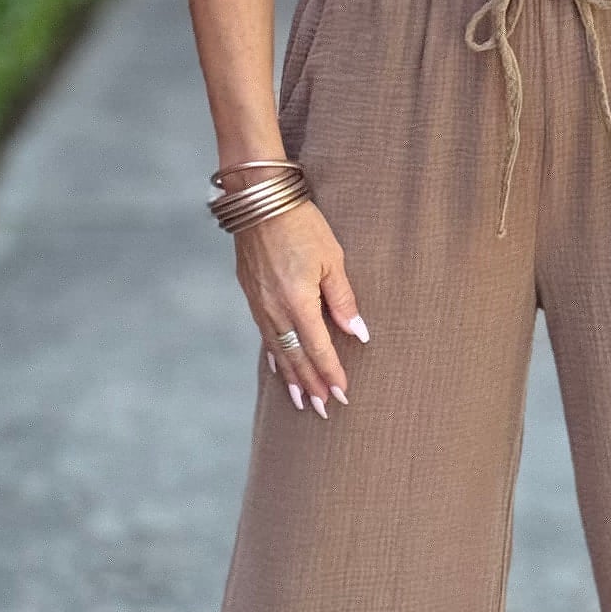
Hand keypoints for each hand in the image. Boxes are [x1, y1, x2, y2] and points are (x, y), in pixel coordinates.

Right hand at [233, 197, 368, 416]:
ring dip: (291, 377)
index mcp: (298, 302)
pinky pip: (264, 334)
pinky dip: (274, 355)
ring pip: (278, 350)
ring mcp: (260, 304)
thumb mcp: (332, 258)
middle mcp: (276, 310)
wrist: (258, 201)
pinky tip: (278, 367)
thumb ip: (343, 298)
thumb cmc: (301, 224)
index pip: (319, 349)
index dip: (331, 374)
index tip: (342, 395)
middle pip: (296, 357)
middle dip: (310, 385)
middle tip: (321, 410)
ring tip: (299, 400)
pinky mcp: (251, 294)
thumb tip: (358, 333)